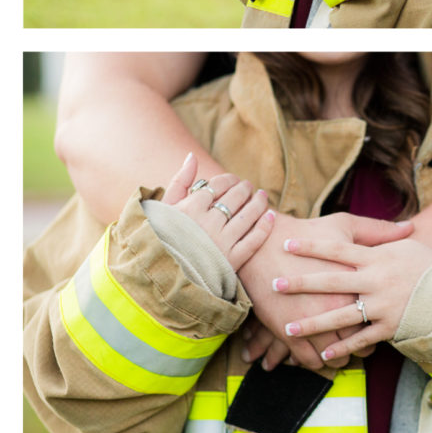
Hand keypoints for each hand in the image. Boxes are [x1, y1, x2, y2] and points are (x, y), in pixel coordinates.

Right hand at [162, 154, 274, 274]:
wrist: (162, 277)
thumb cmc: (161, 238)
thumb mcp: (164, 209)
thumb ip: (180, 181)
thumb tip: (192, 156)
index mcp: (190, 208)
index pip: (218, 185)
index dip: (229, 180)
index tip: (234, 180)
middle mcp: (207, 223)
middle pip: (235, 198)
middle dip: (245, 189)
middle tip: (249, 186)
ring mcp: (220, 243)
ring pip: (248, 216)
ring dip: (259, 203)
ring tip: (262, 196)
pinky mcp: (231, 262)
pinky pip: (254, 240)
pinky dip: (265, 226)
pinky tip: (270, 216)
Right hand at [238, 211, 413, 370]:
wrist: (263, 243)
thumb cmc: (307, 231)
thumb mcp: (344, 226)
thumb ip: (378, 231)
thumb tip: (410, 228)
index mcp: (352, 280)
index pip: (379, 311)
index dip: (383, 321)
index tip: (382, 322)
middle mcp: (334, 304)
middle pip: (359, 338)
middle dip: (364, 348)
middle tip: (367, 348)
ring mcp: (311, 321)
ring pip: (335, 355)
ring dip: (340, 359)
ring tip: (343, 356)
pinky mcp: (289, 331)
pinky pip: (310, 360)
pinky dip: (317, 363)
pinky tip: (320, 358)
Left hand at [274, 234, 431, 361]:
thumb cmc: (429, 264)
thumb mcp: (404, 245)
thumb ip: (381, 239)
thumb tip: (360, 231)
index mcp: (376, 257)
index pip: (338, 249)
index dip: (312, 246)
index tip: (288, 244)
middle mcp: (375, 281)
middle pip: (331, 281)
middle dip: (301, 283)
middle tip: (276, 283)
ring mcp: (381, 306)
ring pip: (340, 316)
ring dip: (312, 323)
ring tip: (288, 327)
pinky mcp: (389, 327)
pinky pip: (361, 339)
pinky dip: (343, 348)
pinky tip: (323, 353)